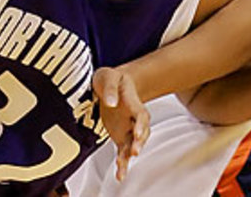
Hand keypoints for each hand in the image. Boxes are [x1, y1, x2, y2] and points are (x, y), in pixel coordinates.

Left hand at [93, 67, 149, 181]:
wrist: (113, 84)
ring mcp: (128, 127)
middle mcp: (134, 117)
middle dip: (139, 142)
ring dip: (130, 155)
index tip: (137, 132)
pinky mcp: (121, 136)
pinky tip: (120, 174)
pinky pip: (123, 150)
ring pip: (134, 143)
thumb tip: (111, 102)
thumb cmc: (112, 79)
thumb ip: (110, 88)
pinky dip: (122, 162)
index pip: (141, 114)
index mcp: (132, 102)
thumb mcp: (108, 76)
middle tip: (135, 151)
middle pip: (142, 131)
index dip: (141, 124)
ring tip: (123, 168)